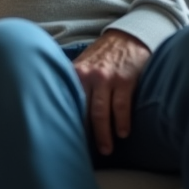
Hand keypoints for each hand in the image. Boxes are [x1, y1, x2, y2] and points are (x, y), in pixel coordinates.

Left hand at [73, 30, 151, 155]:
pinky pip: (121, 106)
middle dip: (83, 133)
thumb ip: (74, 81)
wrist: (128, 37)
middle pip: (82, 110)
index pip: (67, 101)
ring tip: (105, 150)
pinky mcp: (125, 80)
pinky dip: (121, 122)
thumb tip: (60, 103)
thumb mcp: (83, 63)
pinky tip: (122, 133)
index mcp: (74, 73)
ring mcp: (106, 78)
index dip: (66, 120)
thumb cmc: (103, 54)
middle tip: (83, 151)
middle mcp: (87, 76)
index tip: (64, 138)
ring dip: (103, 134)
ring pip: (101, 112)